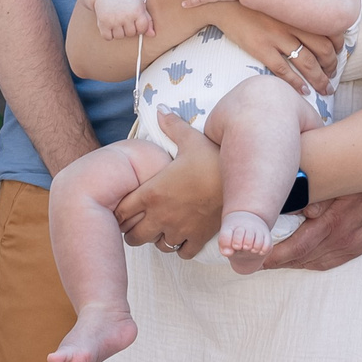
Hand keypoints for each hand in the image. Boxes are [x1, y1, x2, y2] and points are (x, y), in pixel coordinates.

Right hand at [92, 0, 152, 43]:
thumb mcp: (139, 5)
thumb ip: (148, 20)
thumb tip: (152, 35)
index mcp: (136, 10)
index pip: (142, 29)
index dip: (139, 27)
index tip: (135, 20)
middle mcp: (125, 15)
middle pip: (130, 34)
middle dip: (128, 28)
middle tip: (124, 17)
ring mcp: (113, 19)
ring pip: (119, 36)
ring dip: (118, 31)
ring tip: (117, 20)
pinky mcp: (103, 22)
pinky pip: (108, 37)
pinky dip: (108, 34)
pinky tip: (109, 24)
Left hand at [114, 113, 222, 258]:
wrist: (242, 181)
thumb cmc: (213, 159)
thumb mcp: (191, 139)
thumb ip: (172, 126)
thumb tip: (161, 108)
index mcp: (153, 193)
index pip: (121, 213)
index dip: (120, 211)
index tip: (126, 206)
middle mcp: (162, 215)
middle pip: (133, 236)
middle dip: (133, 229)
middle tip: (141, 219)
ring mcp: (180, 229)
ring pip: (157, 246)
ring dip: (156, 238)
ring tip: (161, 227)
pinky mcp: (199, 238)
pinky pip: (181, 253)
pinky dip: (179, 247)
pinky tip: (183, 234)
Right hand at [174, 0, 338, 94]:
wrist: (223, 1)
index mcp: (298, 9)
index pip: (329, 30)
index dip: (338, 46)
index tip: (338, 54)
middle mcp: (291, 23)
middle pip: (323, 50)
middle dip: (332, 66)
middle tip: (333, 75)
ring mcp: (276, 37)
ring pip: (307, 63)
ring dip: (320, 79)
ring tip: (325, 89)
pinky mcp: (261, 49)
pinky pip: (284, 70)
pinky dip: (297, 83)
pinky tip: (304, 91)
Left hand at [262, 176, 361, 272]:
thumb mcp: (333, 179)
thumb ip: (310, 195)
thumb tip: (284, 206)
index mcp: (334, 223)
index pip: (297, 248)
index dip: (275, 256)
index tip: (257, 258)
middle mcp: (345, 238)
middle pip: (305, 258)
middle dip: (280, 261)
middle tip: (259, 260)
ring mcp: (356, 243)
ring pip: (320, 262)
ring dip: (297, 263)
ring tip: (277, 260)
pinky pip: (335, 259)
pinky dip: (317, 261)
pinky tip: (306, 258)